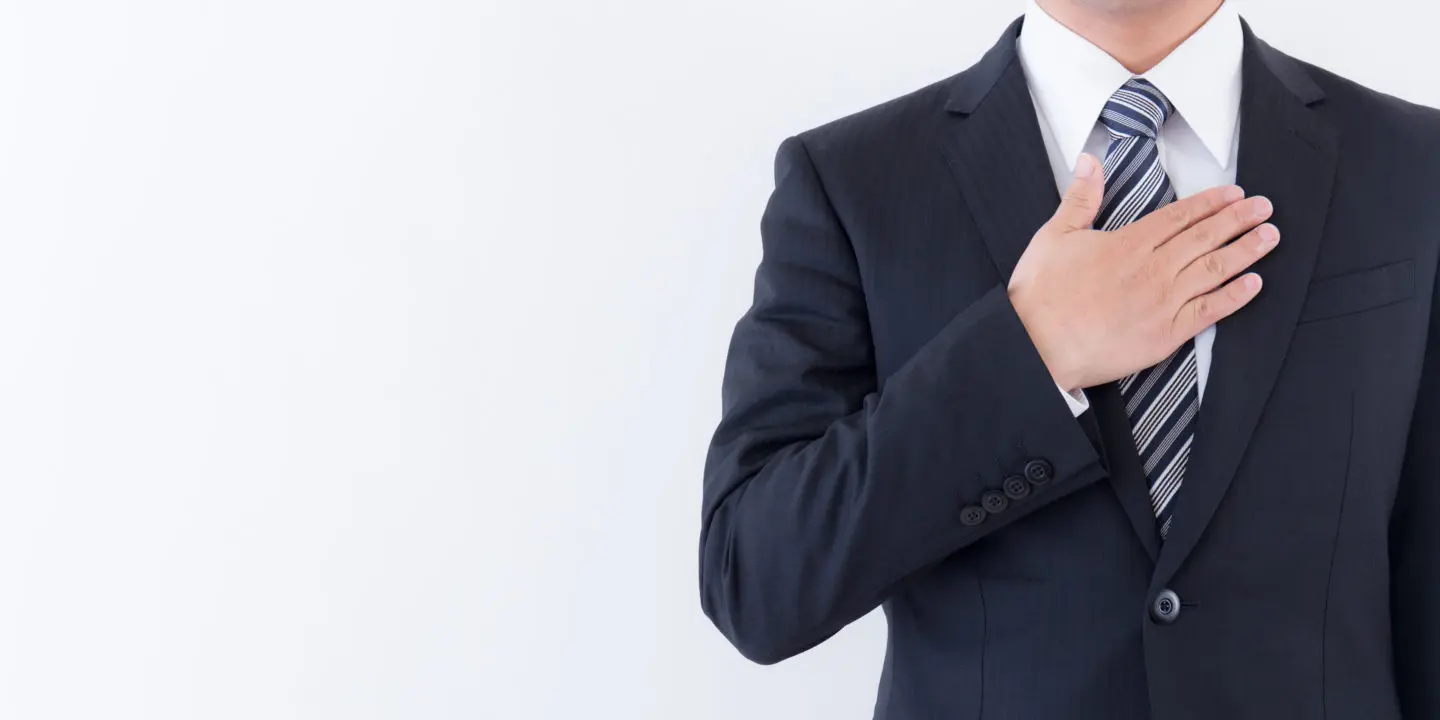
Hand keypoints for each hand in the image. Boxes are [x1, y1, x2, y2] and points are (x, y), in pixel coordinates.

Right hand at [1008, 153, 1278, 391]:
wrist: (1037, 346)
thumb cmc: (1042, 296)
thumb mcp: (1054, 236)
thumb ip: (1079, 198)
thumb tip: (1090, 162)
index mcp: (1129, 243)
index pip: (1180, 216)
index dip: (1211, 203)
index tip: (1235, 193)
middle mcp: (1153, 269)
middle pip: (1205, 238)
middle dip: (1238, 220)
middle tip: (1264, 207)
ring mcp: (1163, 302)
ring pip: (1214, 270)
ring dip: (1245, 251)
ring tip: (1269, 237)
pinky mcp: (1166, 334)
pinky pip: (1209, 311)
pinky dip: (1234, 296)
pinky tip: (1253, 284)